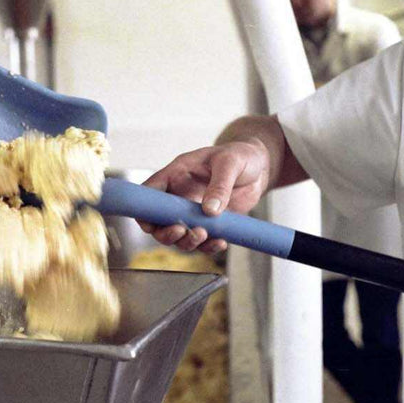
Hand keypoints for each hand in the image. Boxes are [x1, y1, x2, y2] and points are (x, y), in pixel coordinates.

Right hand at [140, 140, 271, 252]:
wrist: (260, 167)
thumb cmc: (241, 155)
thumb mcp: (230, 162)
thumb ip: (219, 184)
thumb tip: (209, 210)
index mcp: (177, 174)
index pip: (149, 192)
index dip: (143, 209)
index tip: (149, 223)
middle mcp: (180, 196)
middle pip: (159, 222)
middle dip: (165, 232)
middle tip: (182, 231)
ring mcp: (194, 212)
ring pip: (179, 236)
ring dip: (187, 242)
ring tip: (204, 235)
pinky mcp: (210, 224)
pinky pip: (202, 242)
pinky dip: (208, 247)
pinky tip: (220, 242)